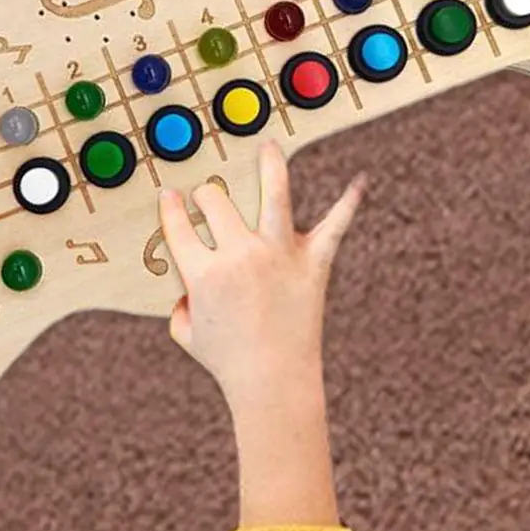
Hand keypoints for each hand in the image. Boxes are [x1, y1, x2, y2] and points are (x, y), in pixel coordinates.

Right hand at [160, 141, 364, 413]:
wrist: (273, 382)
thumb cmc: (228, 362)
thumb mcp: (187, 334)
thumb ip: (180, 306)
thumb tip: (188, 289)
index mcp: (204, 272)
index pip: (178, 226)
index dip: (170, 208)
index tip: (171, 198)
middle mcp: (240, 254)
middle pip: (217, 203)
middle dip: (208, 194)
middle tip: (210, 195)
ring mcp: (279, 254)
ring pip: (275, 194)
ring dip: (271, 166)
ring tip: (270, 148)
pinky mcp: (314, 263)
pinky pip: (335, 225)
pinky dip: (348, 202)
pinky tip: (359, 182)